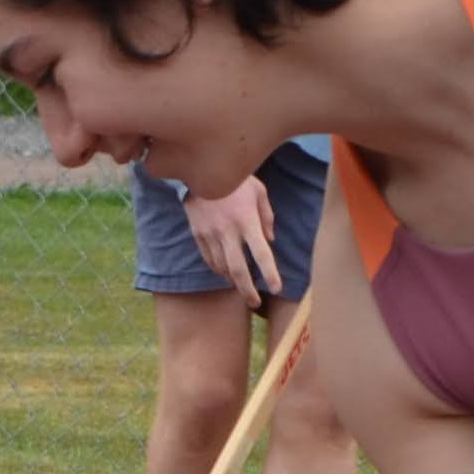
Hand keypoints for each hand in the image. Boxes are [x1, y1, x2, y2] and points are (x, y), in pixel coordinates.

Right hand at [183, 173, 281, 297]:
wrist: (199, 170)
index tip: (277, 287)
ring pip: (222, 268)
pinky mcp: (197, 234)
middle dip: (247, 291)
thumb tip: (270, 240)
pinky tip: (225, 273)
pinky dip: (218, 270)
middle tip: (255, 302)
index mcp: (247, 220)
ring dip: (233, 280)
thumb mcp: (259, 191)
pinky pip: (209, 260)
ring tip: (241, 286)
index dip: (270, 273)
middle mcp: (228, 230)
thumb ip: (267, 216)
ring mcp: (210, 234)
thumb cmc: (236, 180)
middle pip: (238, 270)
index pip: (261, 253)